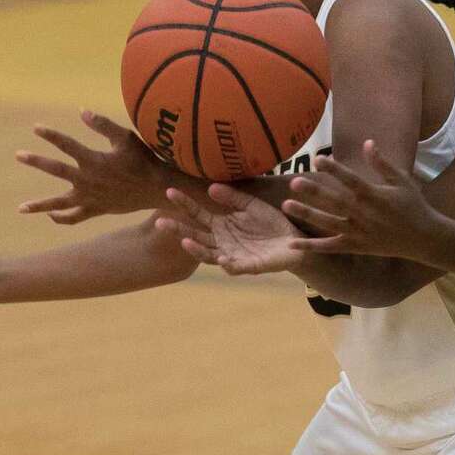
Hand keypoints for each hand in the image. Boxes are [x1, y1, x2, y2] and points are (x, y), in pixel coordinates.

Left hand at [17, 110, 165, 222]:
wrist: (157, 189)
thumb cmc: (144, 160)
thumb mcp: (126, 138)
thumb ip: (103, 125)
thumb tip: (82, 111)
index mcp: (94, 161)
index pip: (66, 144)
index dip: (50, 135)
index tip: (36, 128)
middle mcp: (88, 180)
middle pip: (56, 170)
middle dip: (36, 161)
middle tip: (18, 155)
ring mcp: (91, 197)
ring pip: (60, 203)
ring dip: (40, 205)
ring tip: (22, 208)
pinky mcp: (97, 209)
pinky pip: (75, 217)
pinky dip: (62, 217)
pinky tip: (50, 215)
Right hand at [155, 184, 302, 276]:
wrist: (294, 240)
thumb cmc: (270, 222)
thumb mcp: (251, 205)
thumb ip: (232, 198)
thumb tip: (211, 187)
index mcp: (220, 225)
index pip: (197, 214)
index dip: (184, 204)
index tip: (170, 191)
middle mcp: (221, 242)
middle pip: (195, 237)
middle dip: (178, 231)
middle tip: (160, 222)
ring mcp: (233, 255)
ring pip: (209, 255)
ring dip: (196, 250)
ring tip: (185, 242)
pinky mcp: (249, 266)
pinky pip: (235, 267)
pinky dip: (227, 264)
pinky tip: (221, 258)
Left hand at [283, 142, 436, 259]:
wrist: (423, 238)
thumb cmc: (413, 205)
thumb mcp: (401, 180)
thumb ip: (382, 163)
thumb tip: (367, 142)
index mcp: (374, 195)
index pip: (350, 180)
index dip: (334, 169)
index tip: (317, 159)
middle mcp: (363, 214)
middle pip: (335, 201)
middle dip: (314, 192)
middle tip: (294, 182)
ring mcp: (358, 232)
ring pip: (328, 223)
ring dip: (307, 214)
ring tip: (287, 205)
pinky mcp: (356, 247)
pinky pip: (330, 247)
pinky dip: (312, 246)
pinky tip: (293, 243)